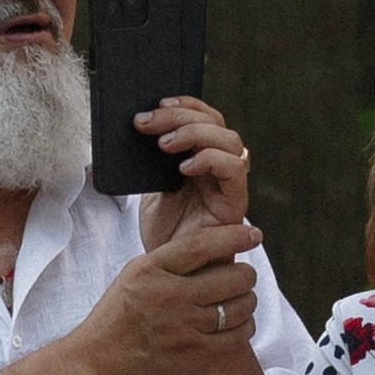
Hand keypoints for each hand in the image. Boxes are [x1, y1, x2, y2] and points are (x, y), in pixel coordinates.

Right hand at [78, 219, 263, 374]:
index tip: (252, 235)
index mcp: (151, 270)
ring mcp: (183, 326)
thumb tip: (212, 246)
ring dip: (248, 301)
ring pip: (241, 307)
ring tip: (242, 300)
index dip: (234, 237)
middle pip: (232, 277)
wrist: (97, 366)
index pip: (202, 245)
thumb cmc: (116, 319)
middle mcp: (169, 295)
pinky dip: (245, 326)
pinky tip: (239, 323)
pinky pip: (237, 336)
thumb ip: (169, 262)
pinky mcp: (193, 354)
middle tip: (245, 276)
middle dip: (246, 275)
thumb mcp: (134, 277)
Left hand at [135, 95, 248, 248]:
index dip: (186, 104)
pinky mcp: (235, 202)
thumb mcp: (151, 187)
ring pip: (229, 140)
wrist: (171, 272)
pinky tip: (184, 167)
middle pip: (216, 123)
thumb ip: (153, 160)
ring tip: (163, 144)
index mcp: (202, 158)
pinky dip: (210, 159)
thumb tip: (139, 124)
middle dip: (181, 116)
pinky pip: (234, 169)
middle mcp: (220, 168)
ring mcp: (230, 184)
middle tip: (147, 122)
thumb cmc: (163, 232)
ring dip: (195, 134)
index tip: (157, 102)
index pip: (206, 117)